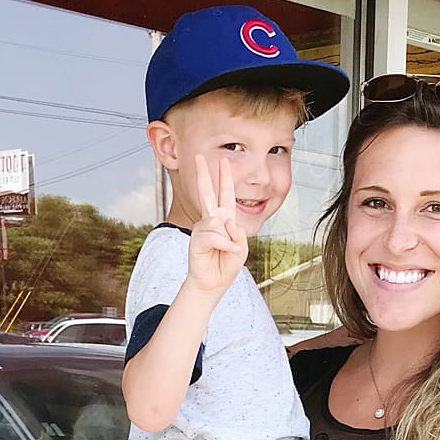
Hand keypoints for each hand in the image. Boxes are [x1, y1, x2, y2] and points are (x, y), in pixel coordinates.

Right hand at [186, 155, 247, 295]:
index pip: (225, 195)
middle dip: (204, 174)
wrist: (214, 282)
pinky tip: (227, 252)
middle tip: (199, 157)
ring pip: (219, 223)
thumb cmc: (227, 264)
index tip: (222, 161)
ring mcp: (203, 228)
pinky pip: (215, 236)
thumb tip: (226, 222)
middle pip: (207, 192)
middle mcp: (212, 220)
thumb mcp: (241, 249)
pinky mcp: (198, 238)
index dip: (224, 178)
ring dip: (228, 240)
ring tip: (228, 251)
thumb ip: (238, 233)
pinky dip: (225, 245)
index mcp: (224, 219)